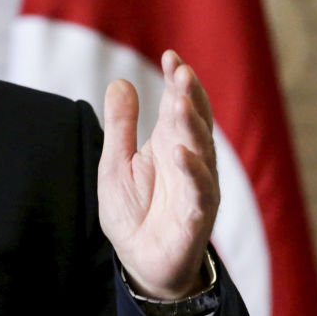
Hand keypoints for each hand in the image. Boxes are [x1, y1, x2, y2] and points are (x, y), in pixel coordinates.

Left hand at [97, 51, 218, 298]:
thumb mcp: (116, 161)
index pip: (178, 105)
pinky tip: (182, 154)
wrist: (140, 260)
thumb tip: (120, 82)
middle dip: (189, 95)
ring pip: (200, 150)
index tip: (171, 56)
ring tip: (181, 101)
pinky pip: (199, 191)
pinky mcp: (196, 215)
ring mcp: (196, 186)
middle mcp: (189, 159)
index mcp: (170, 143)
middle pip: (193, 121)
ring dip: (192, 125)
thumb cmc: (133, 210)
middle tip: (181, 70)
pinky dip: (193, 172)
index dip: (177, 81)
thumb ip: (121, 125)